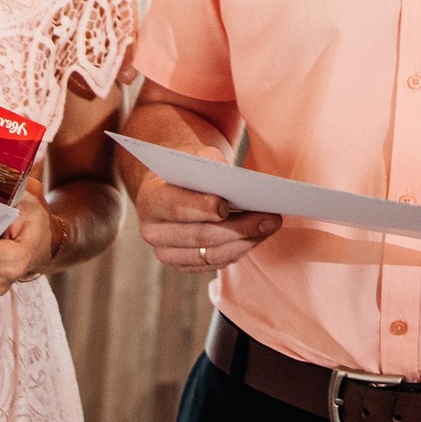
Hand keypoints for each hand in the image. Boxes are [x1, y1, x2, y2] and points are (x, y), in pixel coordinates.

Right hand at [132, 170, 282, 271]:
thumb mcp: (194, 156)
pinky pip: (215, 262)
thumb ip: (209, 161)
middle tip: (269, 218)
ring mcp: (167, 253)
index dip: (200, 207)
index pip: (175, 206)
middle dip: (239, 227)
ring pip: (211, 253)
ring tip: (270, 226)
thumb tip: (232, 179)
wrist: (173, 188)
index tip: (226, 205)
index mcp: (149, 200)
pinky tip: (258, 236)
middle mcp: (153, 232)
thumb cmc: (188, 170)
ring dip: (245, 241)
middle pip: (200, 234)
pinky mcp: (184, 265)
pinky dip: (239, 250)